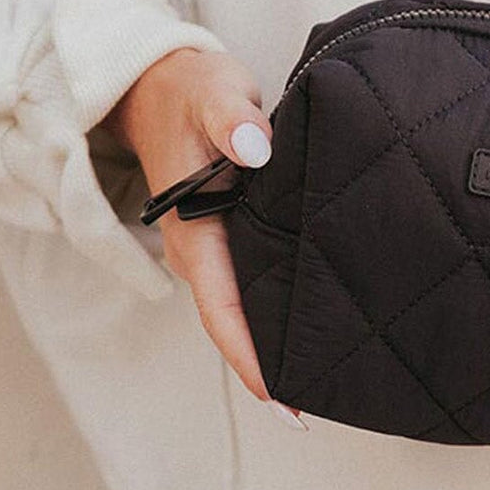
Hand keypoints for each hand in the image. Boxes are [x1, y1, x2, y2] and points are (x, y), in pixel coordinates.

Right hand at [100, 47, 293, 414]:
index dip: (250, 356)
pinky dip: (279, 308)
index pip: (221, 308)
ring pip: (245, 307)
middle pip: (234, 323)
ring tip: (325, 378)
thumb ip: (233, 119)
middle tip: (315, 408)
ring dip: (276, 342)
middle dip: (269, 368)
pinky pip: (253, 283)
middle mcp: (200, 248)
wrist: (164, 81)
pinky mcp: (231, 233)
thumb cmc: (192, 89)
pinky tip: (317, 322)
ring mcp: (213, 244)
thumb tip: (256, 149)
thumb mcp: (213, 93)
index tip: (282, 399)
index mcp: (192, 230)